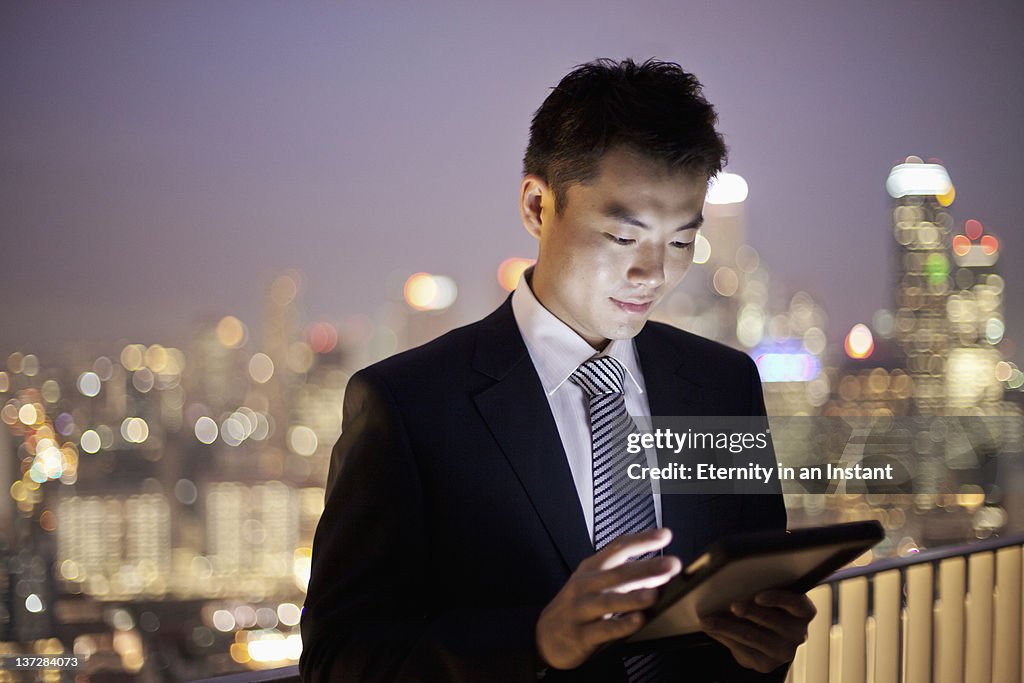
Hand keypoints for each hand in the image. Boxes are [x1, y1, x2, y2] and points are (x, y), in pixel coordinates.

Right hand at [535, 528, 680, 669]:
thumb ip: (628, 577)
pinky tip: (637, 621)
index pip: (618, 548)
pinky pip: (604, 629)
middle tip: (671, 564)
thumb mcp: (597, 584)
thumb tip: (661, 572)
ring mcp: (582, 609)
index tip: (665, 535)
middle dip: (646, 567)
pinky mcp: (582, 634)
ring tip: (654, 594)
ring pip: (609, 600)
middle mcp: (586, 585)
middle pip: (618, 572)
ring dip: (633, 596)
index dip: (642, 540)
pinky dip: (621, 625)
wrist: (545, 636)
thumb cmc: (577, 606)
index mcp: (592, 568)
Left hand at [700, 589, 815, 673]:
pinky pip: (741, 649)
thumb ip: (756, 590)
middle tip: (731, 605)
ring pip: (751, 636)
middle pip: (770, 620)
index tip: (758, 596)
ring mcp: (783, 651)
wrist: (766, 641)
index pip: (797, 604)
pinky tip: (710, 628)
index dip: (778, 599)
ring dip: (726, 626)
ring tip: (708, 620)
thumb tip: (727, 584)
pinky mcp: (766, 664)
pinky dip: (722, 636)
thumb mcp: (769, 599)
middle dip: (748, 611)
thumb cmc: (767, 610)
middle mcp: (797, 633)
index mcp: (802, 611)